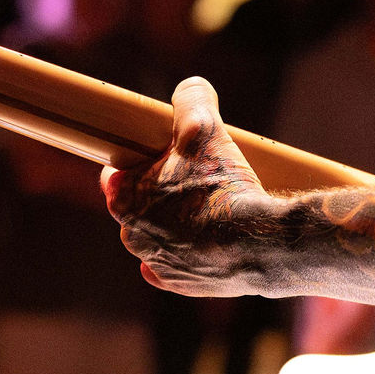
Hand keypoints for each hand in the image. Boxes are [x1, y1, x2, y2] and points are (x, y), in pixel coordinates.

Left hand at [101, 77, 286, 296]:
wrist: (259, 241)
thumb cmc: (224, 186)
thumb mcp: (204, 127)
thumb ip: (190, 99)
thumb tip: (189, 88)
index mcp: (124, 199)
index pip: (115, 175)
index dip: (138, 162)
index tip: (161, 156)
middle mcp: (131, 236)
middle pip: (138, 206)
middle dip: (158, 193)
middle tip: (192, 178)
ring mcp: (156, 264)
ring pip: (158, 237)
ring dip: (175, 224)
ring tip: (209, 208)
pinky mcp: (182, 285)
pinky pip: (175, 269)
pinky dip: (187, 255)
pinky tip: (202, 243)